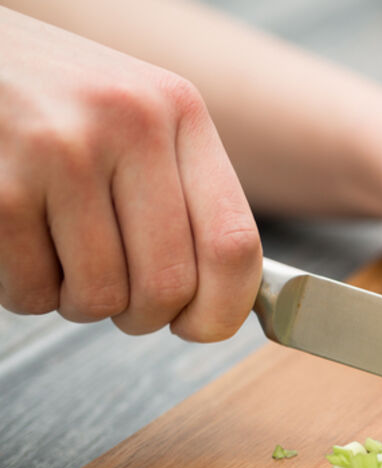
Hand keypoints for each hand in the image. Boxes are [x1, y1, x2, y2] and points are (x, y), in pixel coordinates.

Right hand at [0, 7, 260, 340]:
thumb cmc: (52, 100)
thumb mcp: (137, 117)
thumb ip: (184, 194)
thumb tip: (224, 303)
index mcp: (179, 111)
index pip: (233, 243)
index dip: (223, 308)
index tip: (203, 326)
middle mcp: (128, 123)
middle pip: (168, 285)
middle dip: (144, 314)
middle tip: (120, 294)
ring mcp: (60, 152)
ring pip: (100, 298)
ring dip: (80, 301)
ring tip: (63, 255)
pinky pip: (33, 291)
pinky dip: (28, 289)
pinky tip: (22, 243)